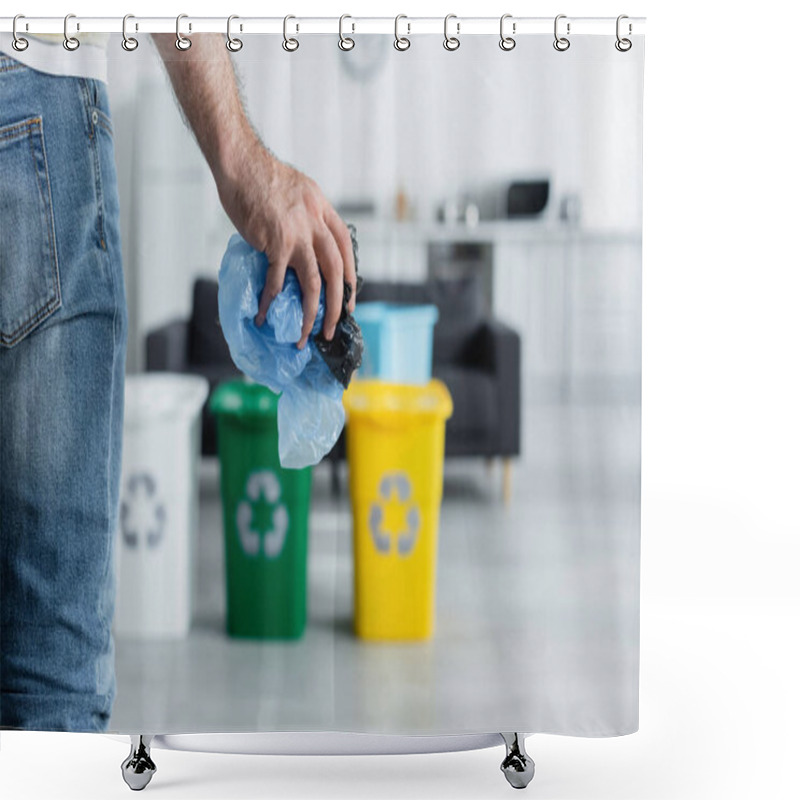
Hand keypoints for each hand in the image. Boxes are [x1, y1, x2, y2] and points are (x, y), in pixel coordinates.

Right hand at [215, 133, 356, 348]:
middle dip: (337, 305)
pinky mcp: (275, 243)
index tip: (349, 300)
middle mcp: (316, 224)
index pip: (346, 250)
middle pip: (336, 272)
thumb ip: (309, 218)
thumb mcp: (300, 192)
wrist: (240, 163)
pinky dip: (271, 301)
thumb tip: (308, 246)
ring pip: (313, 283)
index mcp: (324, 211)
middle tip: (333, 328)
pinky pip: (276, 280)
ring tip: (305, 334)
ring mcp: (298, 235)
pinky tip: (264, 315)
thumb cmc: (263, 177)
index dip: (349, 279)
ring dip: (311, 313)